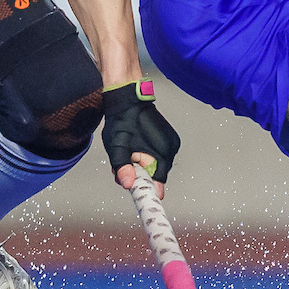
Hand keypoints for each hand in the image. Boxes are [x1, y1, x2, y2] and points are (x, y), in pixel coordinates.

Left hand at [105, 81, 178, 196]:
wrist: (128, 100)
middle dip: (138, 174)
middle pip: (156, 174)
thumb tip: (128, 184)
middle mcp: (171, 148)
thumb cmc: (123, 120)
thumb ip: (123, 167)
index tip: (133, 187)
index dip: (144, 186)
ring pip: (155, 165)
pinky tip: (135, 148)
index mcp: (163, 152)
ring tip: (129, 153)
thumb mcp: (117, 147)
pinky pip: (157, 156)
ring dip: (141, 165)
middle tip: (124, 165)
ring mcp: (171, 143)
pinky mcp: (168, 138)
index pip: (158, 182)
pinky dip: (145, 156)